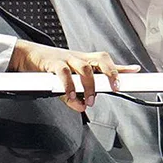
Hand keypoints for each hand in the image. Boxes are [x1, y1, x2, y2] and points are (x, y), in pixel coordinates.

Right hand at [8, 39, 138, 112]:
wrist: (27, 56)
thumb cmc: (50, 67)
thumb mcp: (68, 80)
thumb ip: (77, 94)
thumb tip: (82, 106)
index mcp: (85, 61)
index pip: (106, 63)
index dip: (121, 67)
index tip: (135, 71)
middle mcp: (79, 58)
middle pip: (101, 59)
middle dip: (112, 73)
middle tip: (115, 88)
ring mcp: (67, 59)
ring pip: (85, 68)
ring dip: (90, 86)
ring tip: (90, 101)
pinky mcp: (53, 63)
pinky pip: (64, 73)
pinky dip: (69, 86)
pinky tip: (71, 97)